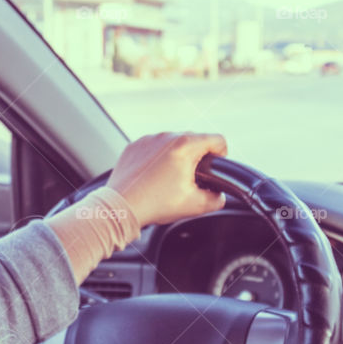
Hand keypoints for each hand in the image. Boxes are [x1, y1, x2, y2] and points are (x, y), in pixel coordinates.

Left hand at [107, 132, 226, 226]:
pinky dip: (157, 159)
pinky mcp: (134, 146)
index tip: (214, 168)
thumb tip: (219, 195)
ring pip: (172, 143)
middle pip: (194, 140)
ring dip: (176, 157)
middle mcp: (167, 136)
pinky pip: (153, 148)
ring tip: (168, 181)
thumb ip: (216, 199)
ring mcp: (148, 139)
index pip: (218, 140)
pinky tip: (153, 178)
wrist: (120, 207)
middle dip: (197, 158)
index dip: (222, 155)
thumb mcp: (195, 206)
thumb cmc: (154, 204)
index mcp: (185, 145)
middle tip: (190, 180)